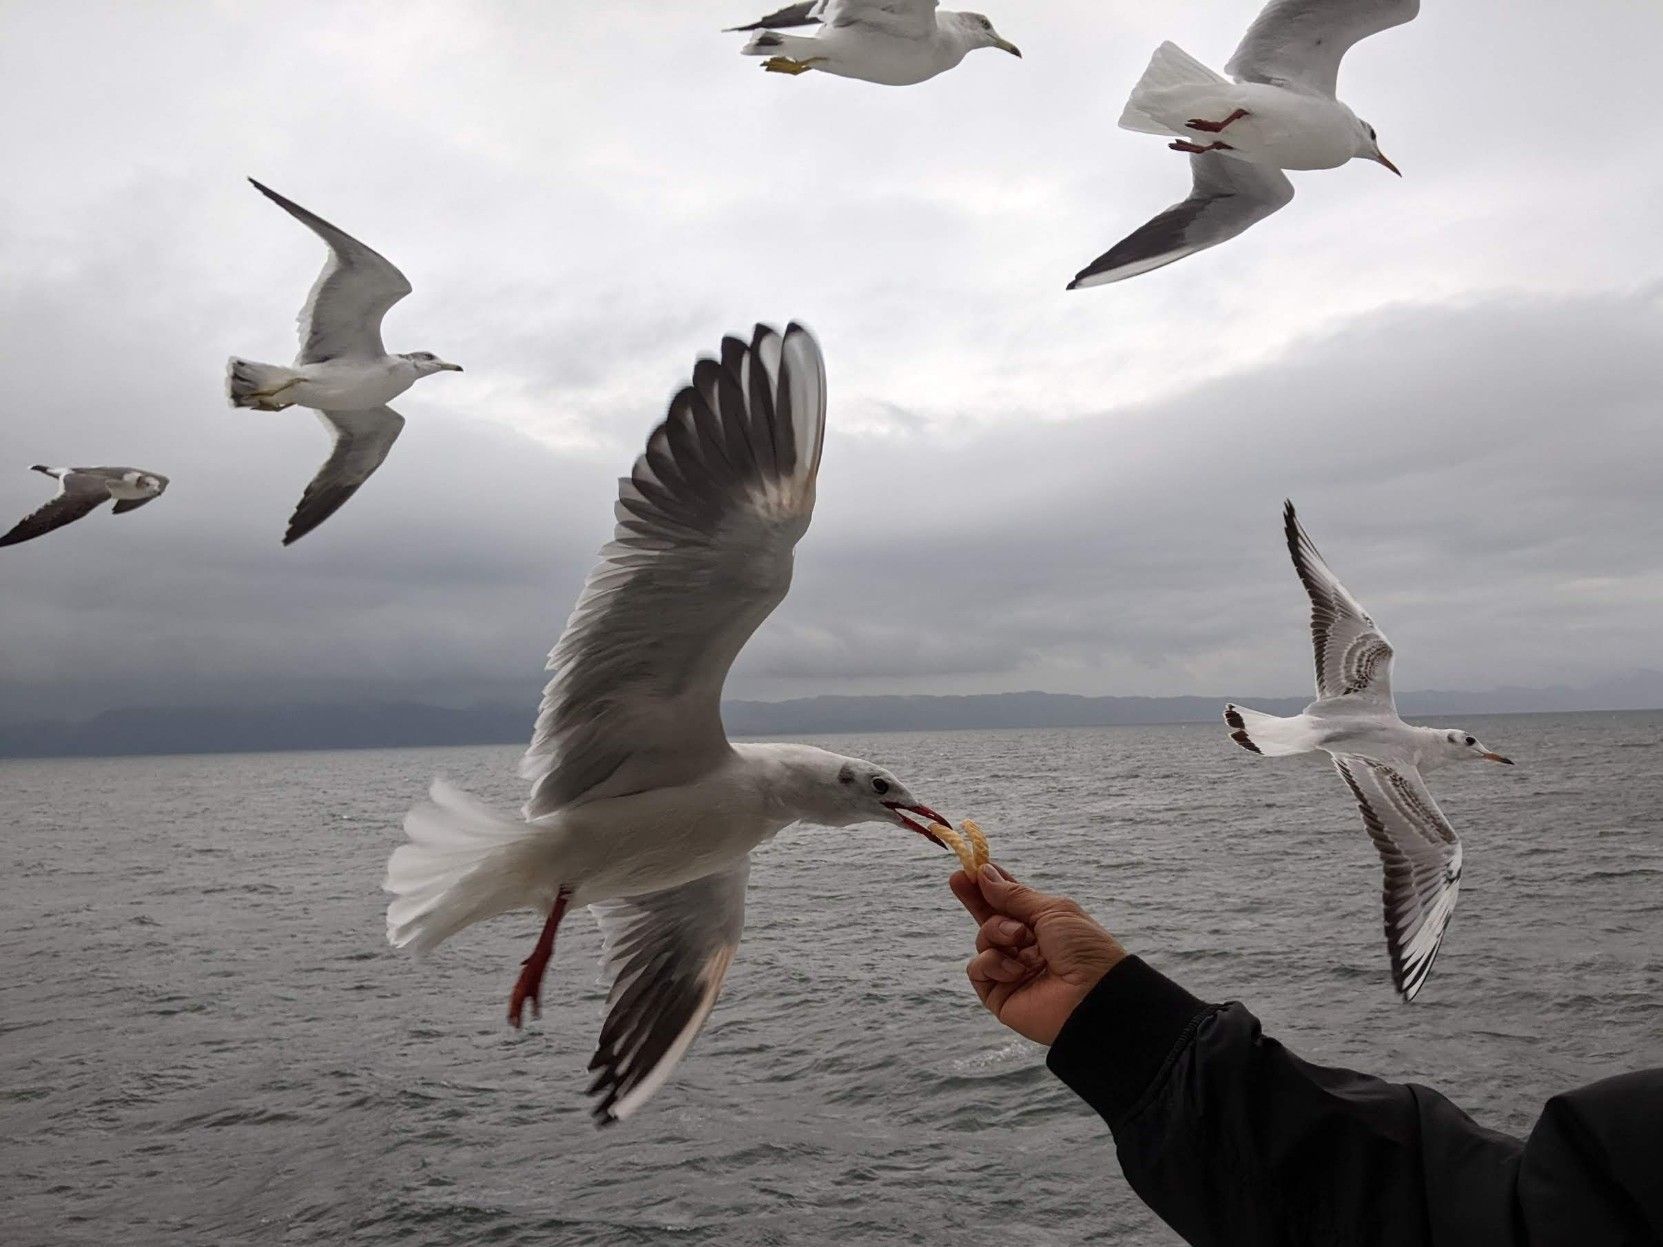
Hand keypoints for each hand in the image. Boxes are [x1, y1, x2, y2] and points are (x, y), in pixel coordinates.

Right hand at [951, 863, 1127, 1045]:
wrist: (1094, 996)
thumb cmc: (1083, 949)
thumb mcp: (1052, 911)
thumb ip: (1014, 895)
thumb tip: (984, 873)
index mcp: (1044, 928)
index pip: (1011, 903)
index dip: (993, 886)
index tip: (974, 868)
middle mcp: (1026, 949)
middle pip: (991, 920)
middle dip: (975, 899)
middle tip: (958, 879)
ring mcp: (1012, 972)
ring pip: (983, 940)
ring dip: (996, 931)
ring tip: (1017, 936)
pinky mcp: (1000, 995)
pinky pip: (978, 969)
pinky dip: (991, 962)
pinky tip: (1014, 968)